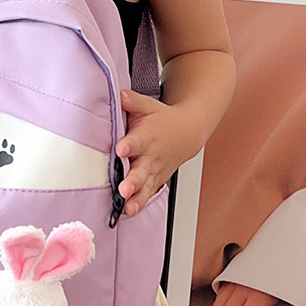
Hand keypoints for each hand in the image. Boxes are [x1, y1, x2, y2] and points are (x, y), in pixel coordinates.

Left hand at [115, 89, 201, 215]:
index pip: (137, 140)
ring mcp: (155, 170)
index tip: (120, 149)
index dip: (129, 145)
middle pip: (141, 169)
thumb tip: (117, 93)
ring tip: (128, 207)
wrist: (188, 131)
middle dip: (133, 180)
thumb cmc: (161, 118)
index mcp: (147, 136)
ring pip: (146, 186)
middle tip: (124, 188)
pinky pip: (148, 193)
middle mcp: (151, 156)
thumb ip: (130, 101)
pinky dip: (141, 203)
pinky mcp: (156, 180)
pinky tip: (130, 212)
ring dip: (137, 197)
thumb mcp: (147, 105)